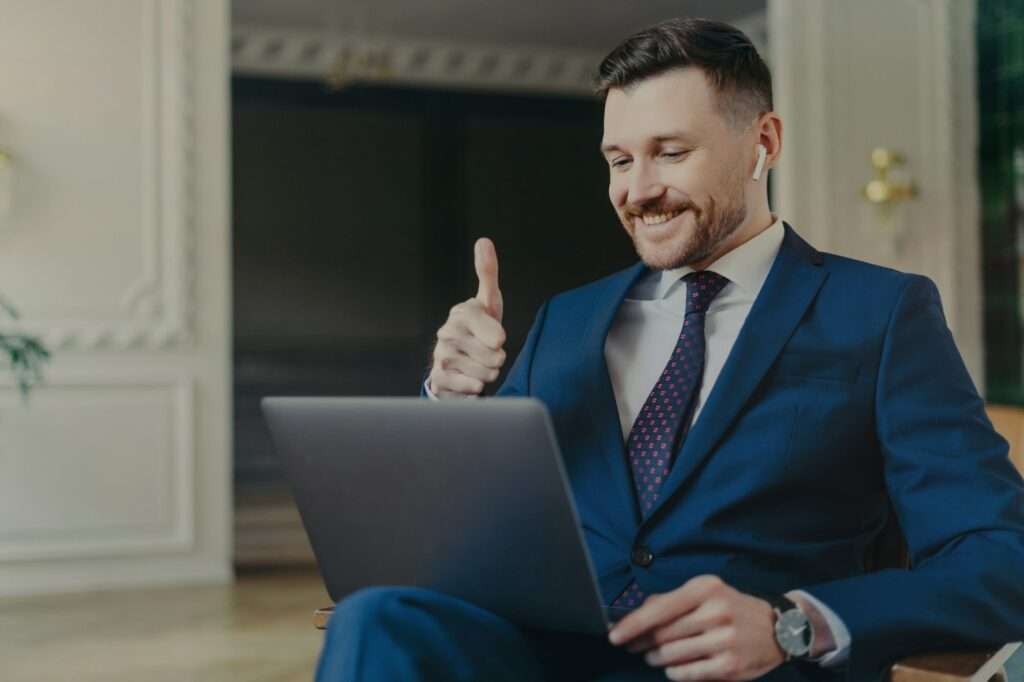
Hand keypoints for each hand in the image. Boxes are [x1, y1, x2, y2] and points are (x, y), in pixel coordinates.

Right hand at [428, 238, 506, 396]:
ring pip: (486, 372)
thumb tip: (483, 241)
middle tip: (487, 353)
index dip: (495, 335)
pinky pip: (471, 387)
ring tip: (478, 366)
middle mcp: (447, 332)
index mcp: (462, 313)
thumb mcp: (488, 303)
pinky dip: (476, 387)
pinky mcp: (439, 378)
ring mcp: (441, 355)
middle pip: (494, 354)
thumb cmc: (479, 331)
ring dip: (488, 373)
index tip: (499, 339)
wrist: (456, 366)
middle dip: (497, 359)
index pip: (488, 326)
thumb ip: (487, 273)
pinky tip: (469, 379)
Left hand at [607, 575, 784, 680]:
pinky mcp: (730, 665)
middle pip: (662, 635)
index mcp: (705, 589)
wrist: (779, 628)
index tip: (614, 635)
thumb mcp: (706, 592)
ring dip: (656, 659)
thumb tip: (637, 613)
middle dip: (641, 643)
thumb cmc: (732, 608)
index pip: (659, 608)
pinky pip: (687, 673)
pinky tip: (674, 667)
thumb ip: (671, 601)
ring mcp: (724, 640)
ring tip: (655, 656)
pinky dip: (674, 672)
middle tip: (634, 646)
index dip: (632, 624)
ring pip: (671, 656)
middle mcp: (715, 612)